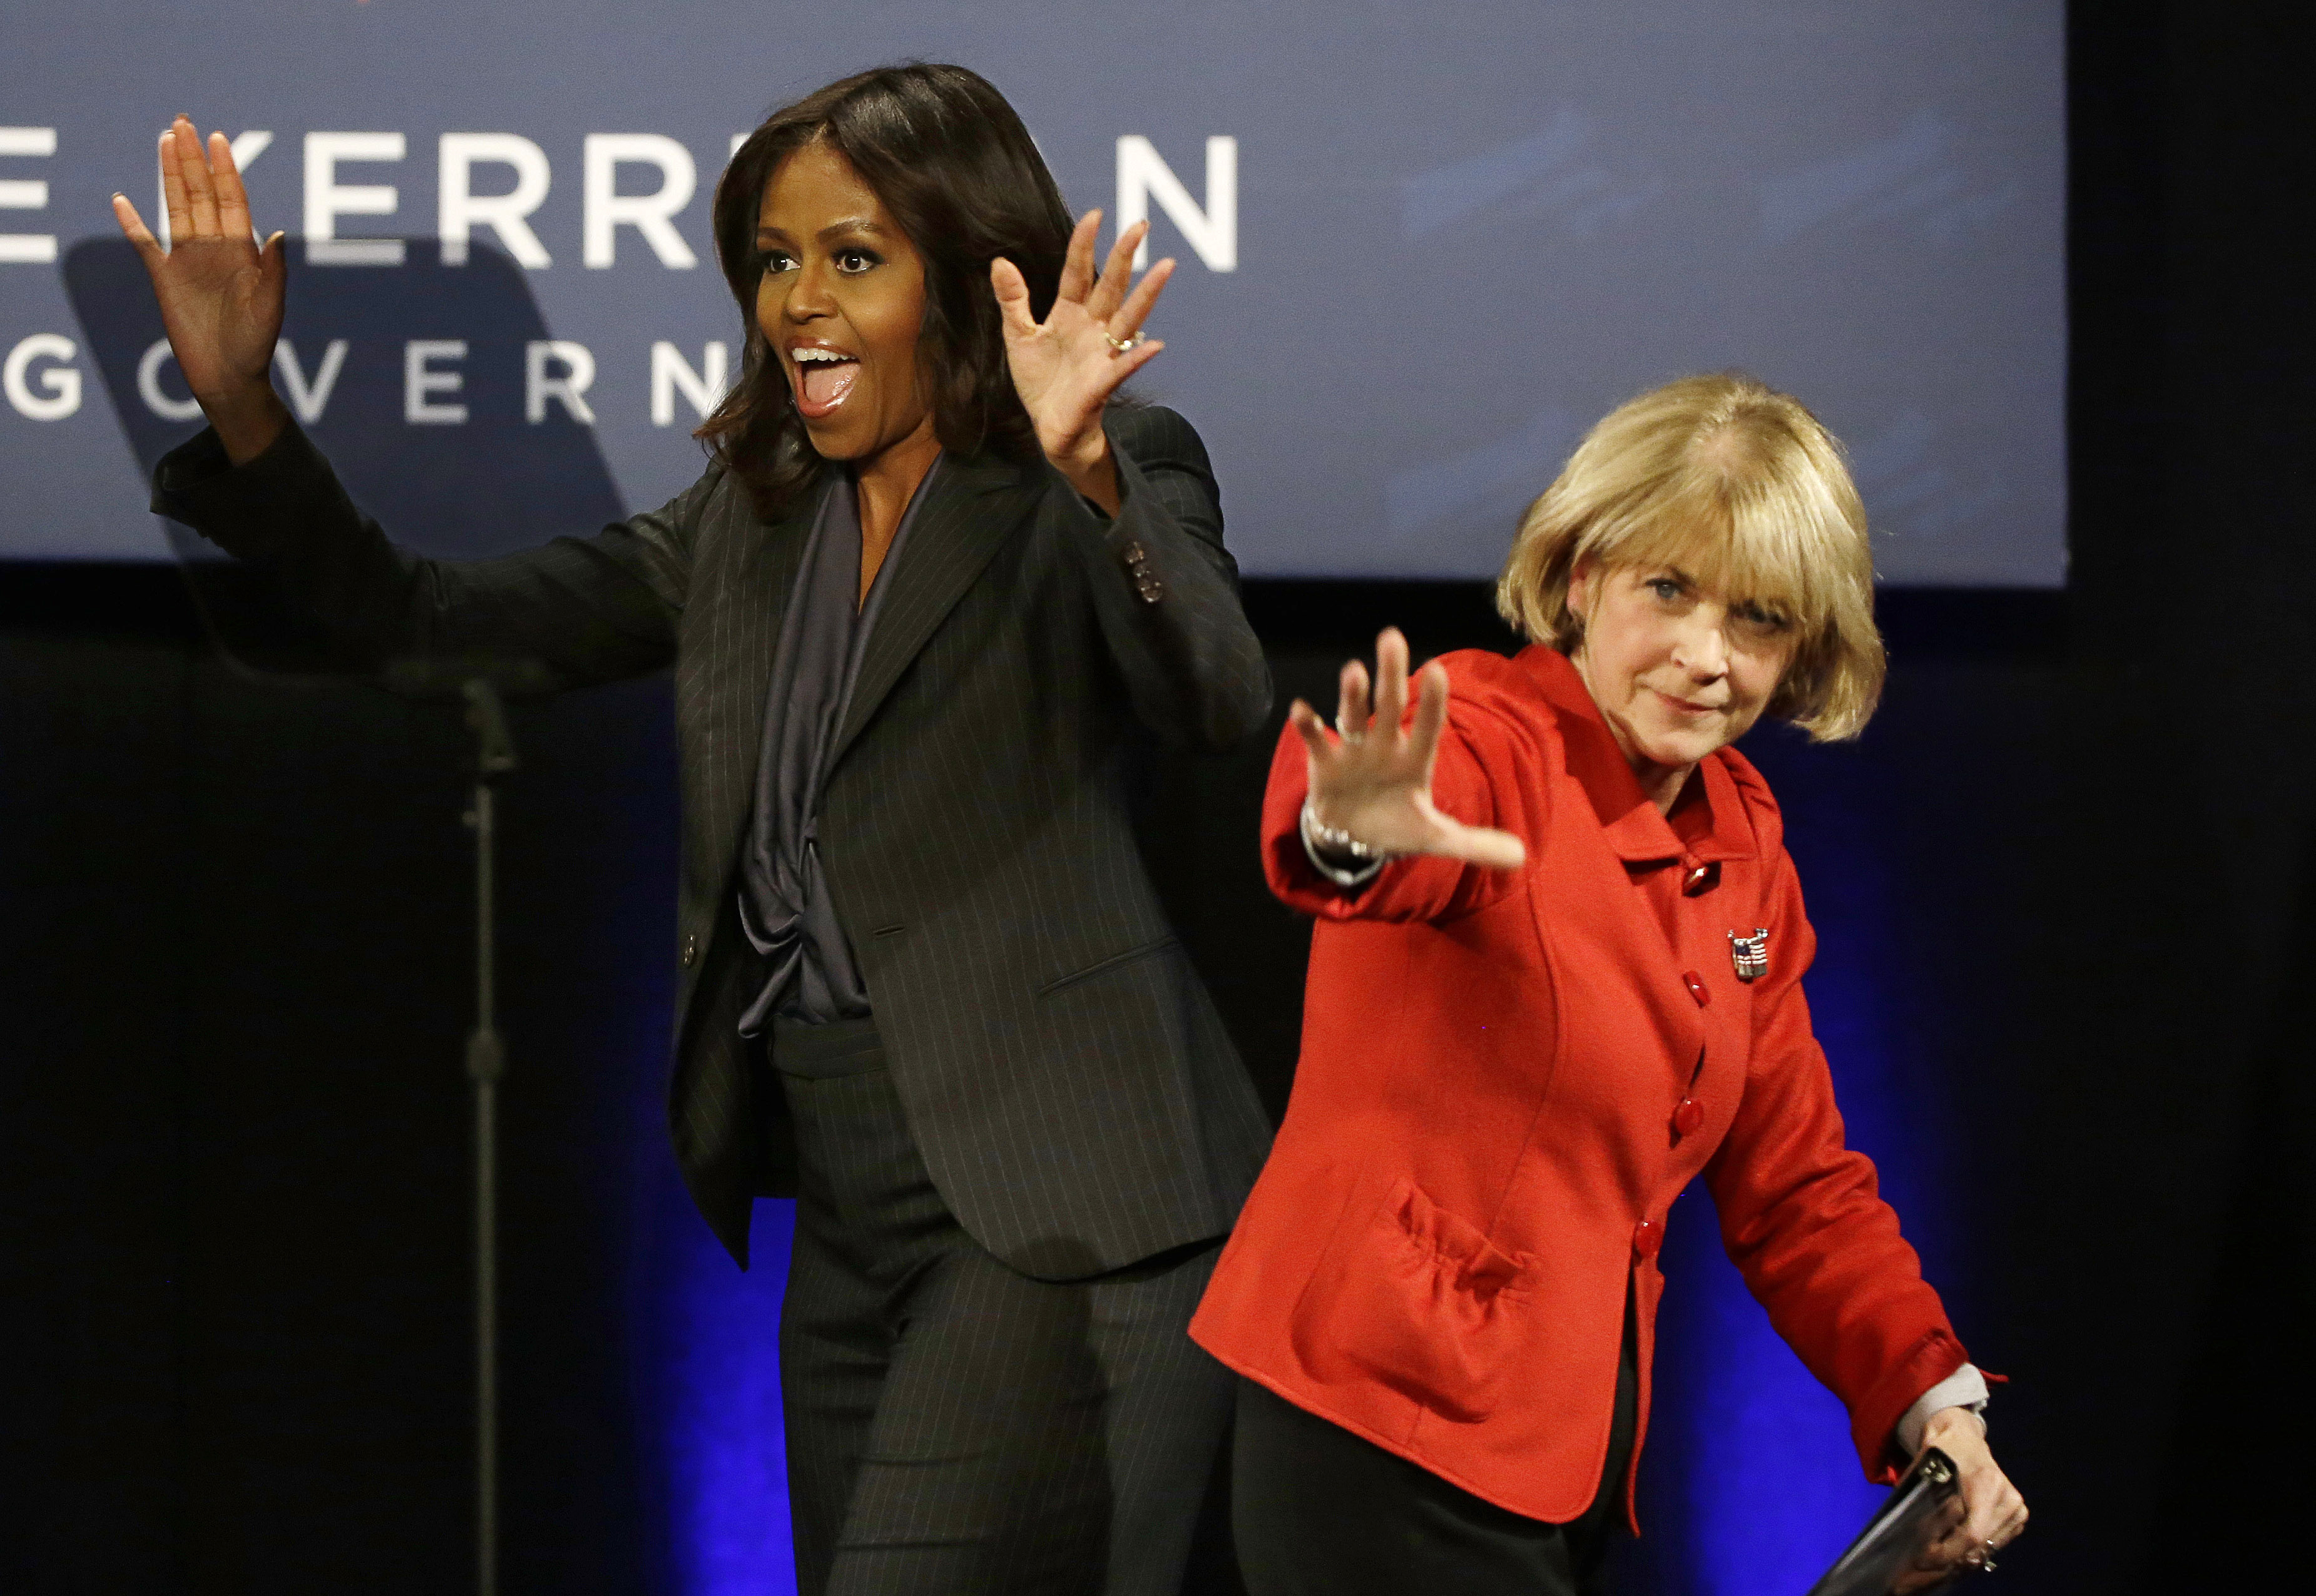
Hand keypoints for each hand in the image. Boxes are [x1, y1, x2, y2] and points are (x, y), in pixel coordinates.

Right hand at [111, 116, 288, 463]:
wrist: (229, 377)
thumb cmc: (256, 345)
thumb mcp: (270, 307)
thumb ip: (273, 271)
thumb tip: (276, 232)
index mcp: (242, 251)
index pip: (231, 199)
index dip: (225, 169)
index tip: (218, 138)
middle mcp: (214, 248)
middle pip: (200, 193)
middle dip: (193, 159)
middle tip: (183, 122)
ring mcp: (188, 260)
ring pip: (175, 207)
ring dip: (169, 175)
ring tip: (164, 140)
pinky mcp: (164, 278)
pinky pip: (144, 244)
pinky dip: (132, 223)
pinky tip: (121, 200)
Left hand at [991, 210, 1171, 512]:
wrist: (1049, 426)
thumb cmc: (1040, 381)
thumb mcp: (1018, 336)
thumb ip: (1012, 300)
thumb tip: (1000, 261)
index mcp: (1069, 313)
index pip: (1078, 271)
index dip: (1084, 244)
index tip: (1095, 215)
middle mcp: (1092, 327)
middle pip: (1111, 285)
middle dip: (1126, 255)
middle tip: (1141, 225)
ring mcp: (1102, 352)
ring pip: (1128, 316)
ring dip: (1147, 293)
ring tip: (1165, 267)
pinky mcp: (1102, 382)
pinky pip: (1122, 367)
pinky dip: (1137, 358)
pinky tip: (1154, 345)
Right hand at [1288, 629, 1526, 870]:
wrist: (1355, 837)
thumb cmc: (1398, 824)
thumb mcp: (1436, 837)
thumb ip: (1474, 842)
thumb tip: (1521, 856)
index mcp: (1415, 759)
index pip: (1428, 726)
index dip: (1431, 702)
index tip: (1437, 670)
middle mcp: (1386, 745)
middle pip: (1390, 705)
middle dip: (1391, 675)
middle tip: (1392, 638)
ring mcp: (1354, 751)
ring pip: (1353, 716)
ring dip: (1352, 695)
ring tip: (1354, 671)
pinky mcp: (1325, 763)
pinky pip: (1316, 741)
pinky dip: (1308, 726)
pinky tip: (1301, 710)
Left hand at [1894, 1408, 2027, 1590]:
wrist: (1965, 1438)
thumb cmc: (1941, 1452)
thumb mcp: (1925, 1469)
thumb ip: (1921, 1500)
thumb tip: (1909, 1536)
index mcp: (1984, 1482)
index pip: (1971, 1533)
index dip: (1947, 1552)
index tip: (1924, 1560)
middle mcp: (2006, 1495)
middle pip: (1980, 1544)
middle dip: (1951, 1557)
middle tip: (1925, 1563)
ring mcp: (2016, 1505)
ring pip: (1989, 1546)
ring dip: (1964, 1554)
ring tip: (1939, 1555)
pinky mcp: (2019, 1513)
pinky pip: (1997, 1541)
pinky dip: (1977, 1547)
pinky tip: (1959, 1545)